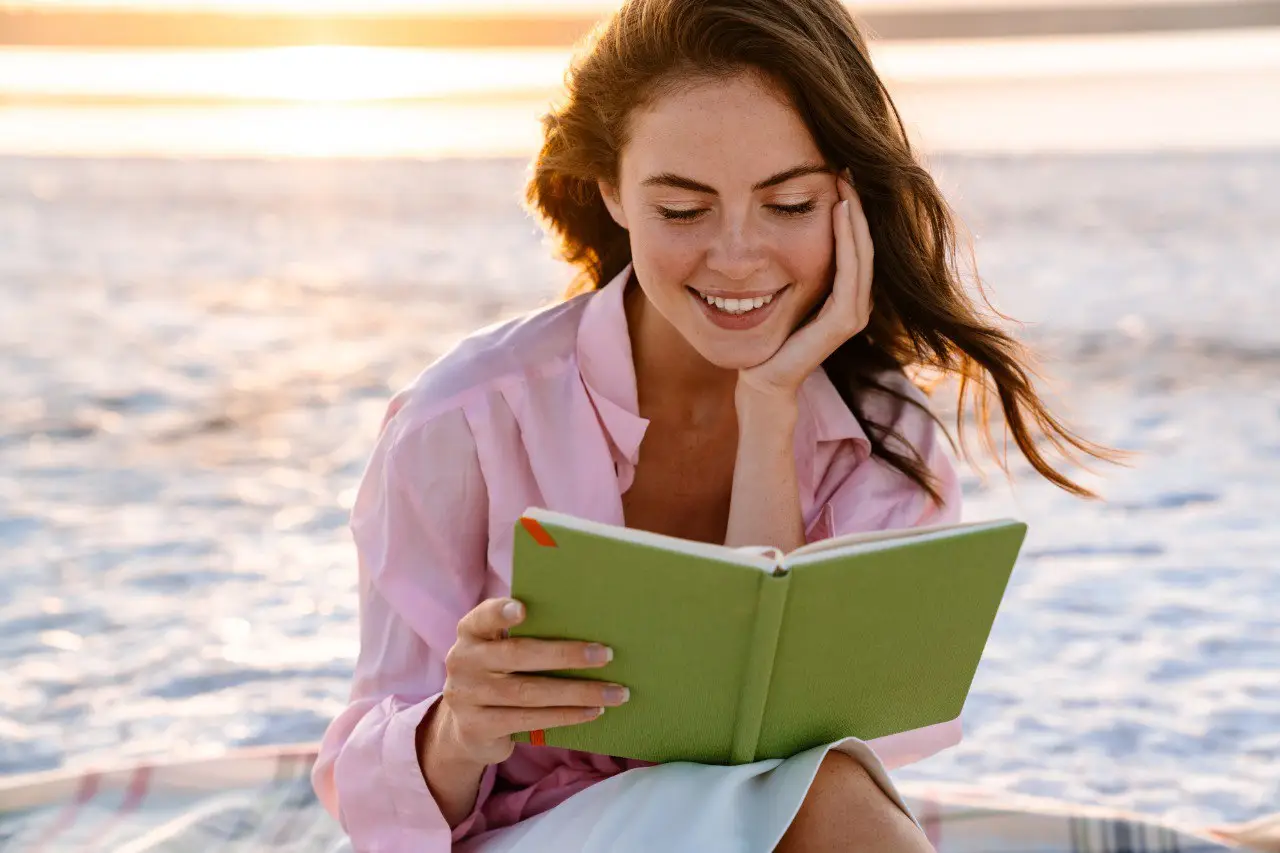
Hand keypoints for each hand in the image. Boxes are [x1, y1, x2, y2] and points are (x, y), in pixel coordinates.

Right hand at [424, 598, 629, 767]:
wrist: (465, 727)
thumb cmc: (498, 675)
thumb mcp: (499, 651)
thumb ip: (526, 636)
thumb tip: (589, 626)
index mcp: (471, 633)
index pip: (482, 617)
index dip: (500, 613)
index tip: (523, 609)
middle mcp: (463, 661)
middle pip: (518, 655)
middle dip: (565, 655)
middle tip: (605, 655)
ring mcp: (467, 696)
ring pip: (529, 692)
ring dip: (577, 692)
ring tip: (614, 693)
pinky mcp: (478, 727)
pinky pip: (529, 720)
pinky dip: (565, 716)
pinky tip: (592, 712)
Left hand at [737, 171, 873, 400]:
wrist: (761, 378)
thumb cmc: (766, 336)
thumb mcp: (781, 290)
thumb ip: (791, 264)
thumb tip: (777, 219)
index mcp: (845, 293)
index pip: (854, 242)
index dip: (850, 208)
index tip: (837, 171)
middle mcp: (856, 301)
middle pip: (864, 242)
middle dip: (856, 203)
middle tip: (847, 166)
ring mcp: (853, 312)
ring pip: (861, 252)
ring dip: (855, 216)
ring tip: (846, 182)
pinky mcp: (843, 322)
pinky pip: (850, 272)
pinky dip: (847, 240)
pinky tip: (839, 212)